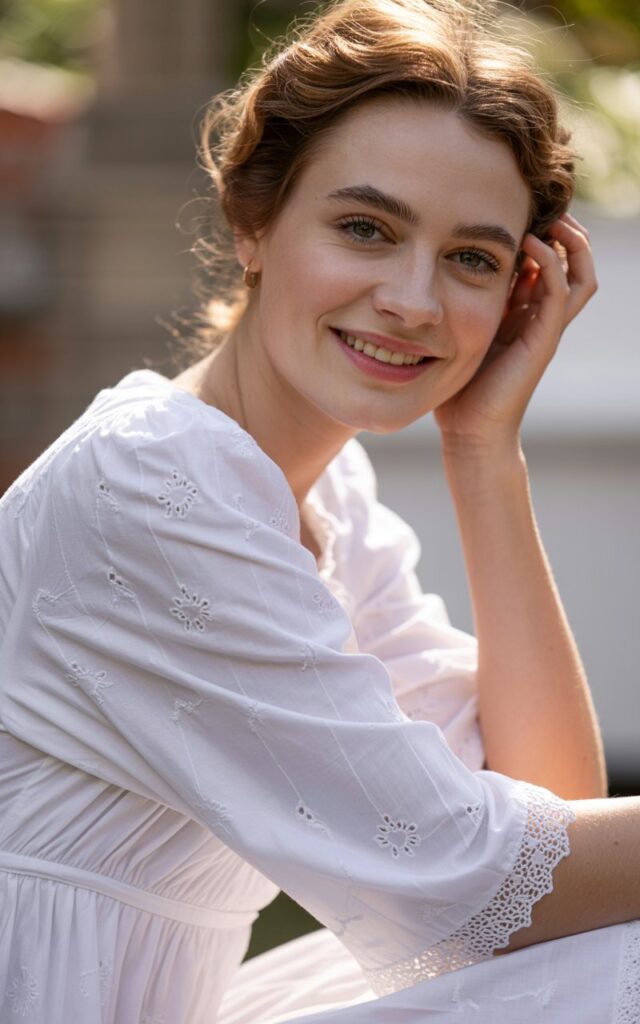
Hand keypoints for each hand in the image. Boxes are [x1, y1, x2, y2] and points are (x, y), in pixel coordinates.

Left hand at [434, 213, 596, 455]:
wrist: (469, 432)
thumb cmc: (455, 389)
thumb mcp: (454, 334)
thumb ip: (454, 306)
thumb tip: (429, 275)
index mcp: (523, 313)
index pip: (548, 262)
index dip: (540, 232)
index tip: (516, 207)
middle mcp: (540, 318)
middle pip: (575, 262)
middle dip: (565, 229)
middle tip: (543, 203)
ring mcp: (546, 329)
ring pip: (581, 273)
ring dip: (572, 240)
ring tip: (551, 215)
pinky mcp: (543, 340)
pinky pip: (562, 292)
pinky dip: (553, 263)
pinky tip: (531, 243)